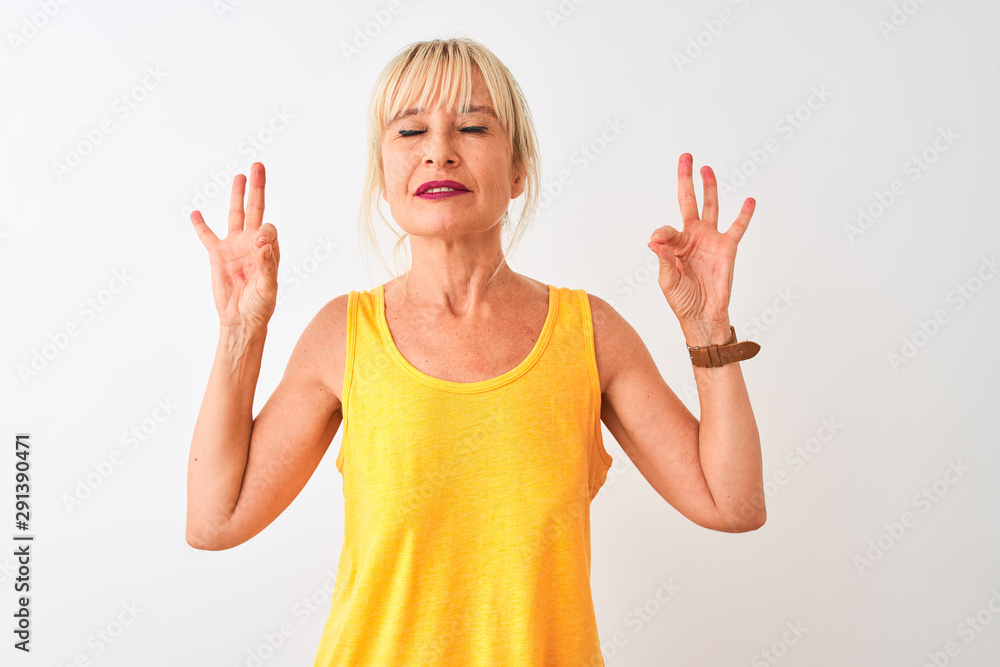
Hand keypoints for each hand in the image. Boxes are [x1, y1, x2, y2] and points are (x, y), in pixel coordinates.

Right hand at [191, 162, 279, 330]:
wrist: (241, 319)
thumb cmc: (260, 305)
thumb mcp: (267, 286)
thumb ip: (267, 263)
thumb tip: (262, 240)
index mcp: (269, 249)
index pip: (267, 229)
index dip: (264, 232)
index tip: (258, 242)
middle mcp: (252, 243)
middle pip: (255, 210)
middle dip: (257, 188)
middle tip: (258, 167)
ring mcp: (234, 247)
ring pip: (235, 215)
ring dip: (237, 196)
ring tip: (239, 176)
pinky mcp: (217, 255)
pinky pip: (207, 236)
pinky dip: (200, 225)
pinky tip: (195, 213)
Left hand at [648, 153, 754, 342]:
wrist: (702, 316)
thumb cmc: (682, 300)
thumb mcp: (667, 281)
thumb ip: (663, 259)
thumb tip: (653, 240)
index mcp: (674, 245)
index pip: (667, 229)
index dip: (662, 234)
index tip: (658, 241)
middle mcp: (692, 237)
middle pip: (689, 201)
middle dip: (686, 180)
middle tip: (686, 157)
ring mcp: (711, 240)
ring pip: (711, 207)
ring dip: (710, 187)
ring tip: (707, 168)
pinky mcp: (727, 248)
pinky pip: (737, 227)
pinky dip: (744, 214)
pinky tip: (748, 199)